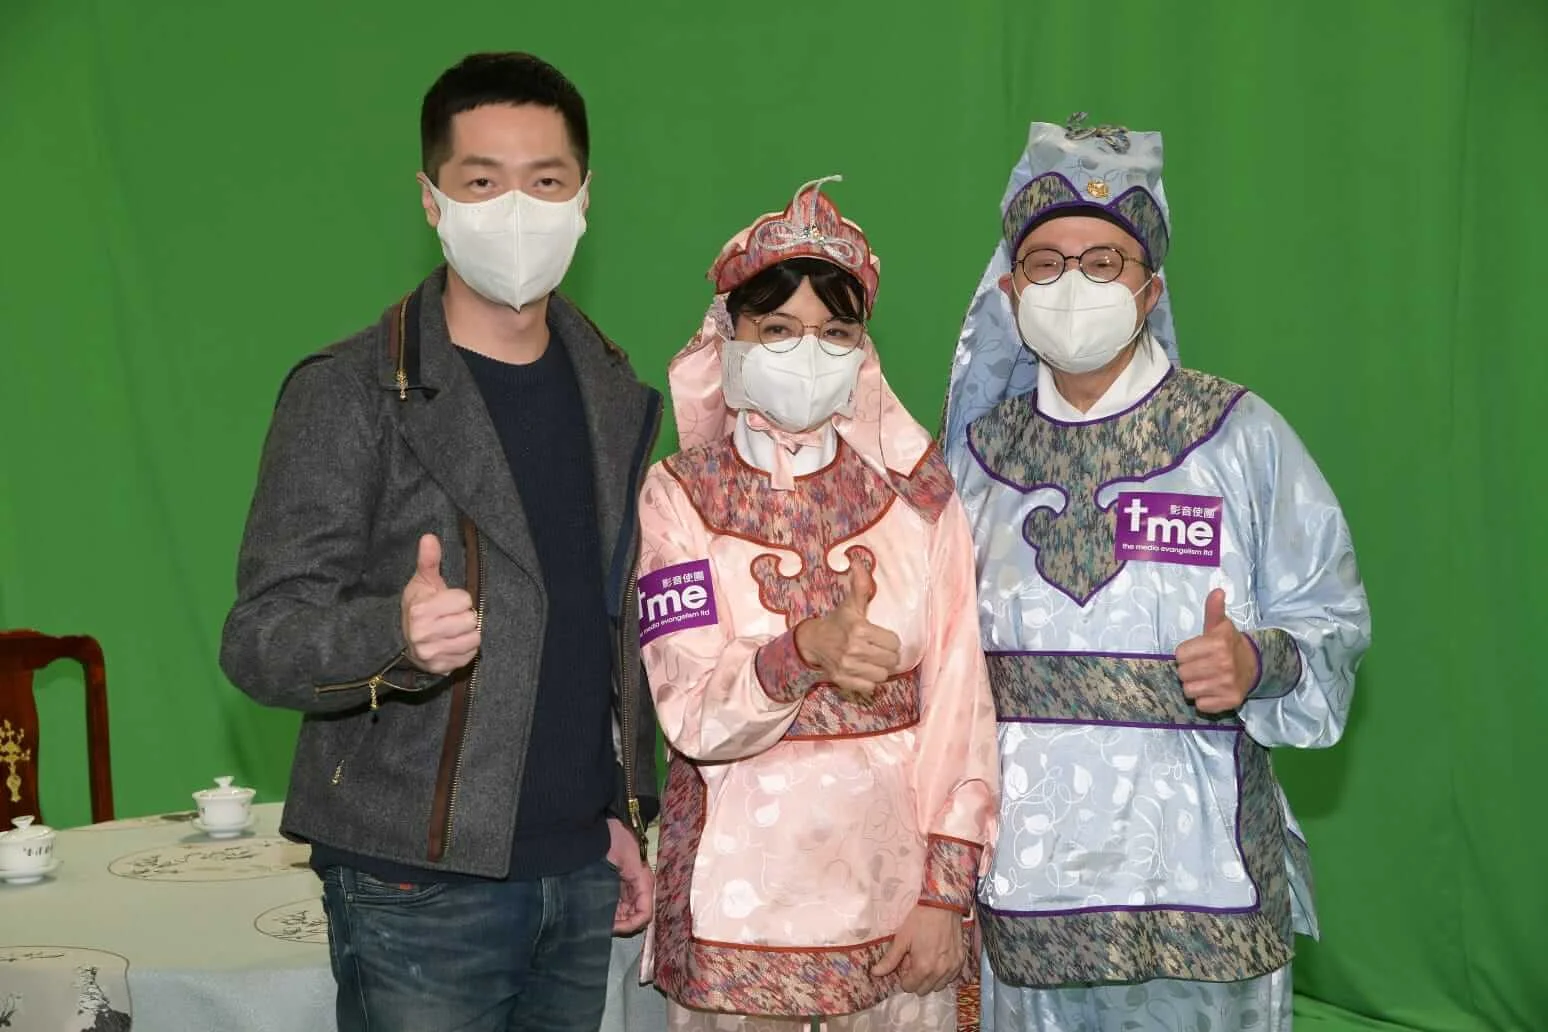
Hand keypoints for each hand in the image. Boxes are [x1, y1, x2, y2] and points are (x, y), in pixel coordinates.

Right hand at [401, 534, 480, 674]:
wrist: (401, 641)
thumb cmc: (417, 607)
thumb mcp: (422, 583)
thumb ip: (429, 560)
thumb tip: (430, 537)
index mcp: (421, 610)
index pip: (463, 599)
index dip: (458, 598)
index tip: (448, 601)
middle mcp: (425, 634)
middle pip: (470, 619)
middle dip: (464, 616)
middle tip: (451, 617)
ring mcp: (433, 653)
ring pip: (474, 638)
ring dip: (468, 632)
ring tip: (454, 629)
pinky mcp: (442, 668)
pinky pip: (470, 655)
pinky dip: (466, 648)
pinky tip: (454, 642)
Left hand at [606, 818, 653, 934]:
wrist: (603, 823)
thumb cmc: (618, 839)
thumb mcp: (630, 863)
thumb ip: (636, 887)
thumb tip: (635, 916)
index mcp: (644, 883)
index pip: (644, 915)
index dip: (630, 925)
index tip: (612, 927)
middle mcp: (637, 888)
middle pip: (633, 917)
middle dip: (620, 924)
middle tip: (601, 926)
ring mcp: (625, 888)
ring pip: (623, 914)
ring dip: (613, 919)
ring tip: (597, 921)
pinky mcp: (614, 886)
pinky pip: (614, 906)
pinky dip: (607, 912)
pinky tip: (595, 913)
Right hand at [793, 562, 900, 698]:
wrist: (812, 642)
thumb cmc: (837, 622)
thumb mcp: (851, 604)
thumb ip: (861, 586)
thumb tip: (859, 562)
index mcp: (859, 629)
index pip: (894, 642)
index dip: (890, 640)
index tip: (881, 637)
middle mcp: (853, 649)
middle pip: (891, 660)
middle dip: (887, 655)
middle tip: (878, 650)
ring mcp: (847, 667)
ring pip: (882, 675)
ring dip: (879, 669)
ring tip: (871, 661)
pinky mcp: (842, 680)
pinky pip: (869, 687)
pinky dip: (868, 681)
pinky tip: (862, 671)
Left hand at [871, 905, 964, 995]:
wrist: (943, 904)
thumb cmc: (920, 919)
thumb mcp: (902, 938)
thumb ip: (890, 959)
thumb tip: (875, 973)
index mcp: (923, 967)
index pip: (909, 987)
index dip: (904, 977)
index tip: (904, 963)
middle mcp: (939, 972)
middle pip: (923, 990)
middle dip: (916, 979)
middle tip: (914, 960)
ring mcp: (952, 968)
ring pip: (937, 986)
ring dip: (930, 978)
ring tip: (926, 959)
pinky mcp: (961, 961)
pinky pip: (950, 977)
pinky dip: (942, 973)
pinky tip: (938, 958)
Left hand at [1174, 588, 1257, 713]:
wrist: (1253, 665)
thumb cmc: (1228, 644)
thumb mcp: (1219, 625)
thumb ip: (1214, 609)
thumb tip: (1217, 591)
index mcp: (1217, 644)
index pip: (1179, 655)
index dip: (1186, 653)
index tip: (1197, 652)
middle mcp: (1223, 665)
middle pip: (1182, 673)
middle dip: (1189, 669)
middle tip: (1202, 665)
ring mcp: (1227, 684)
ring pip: (1189, 690)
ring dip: (1195, 685)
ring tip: (1207, 677)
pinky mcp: (1230, 701)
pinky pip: (1201, 705)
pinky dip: (1204, 700)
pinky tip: (1213, 689)